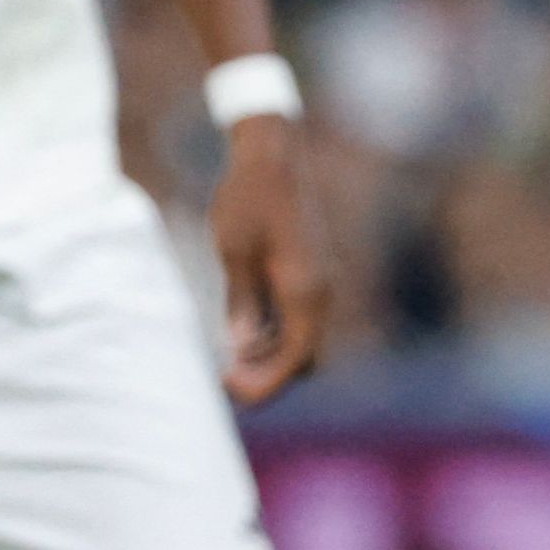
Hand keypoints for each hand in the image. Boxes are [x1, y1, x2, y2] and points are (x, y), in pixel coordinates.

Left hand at [214, 114, 328, 404]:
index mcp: (305, 293)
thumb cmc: (246, 201)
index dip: (266, 383)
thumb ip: (241, 303)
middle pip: (305, 357)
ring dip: (272, 354)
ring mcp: (320, 283)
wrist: (271, 158)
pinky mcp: (310, 272)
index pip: (294, 359)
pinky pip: (300, 317)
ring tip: (230, 360)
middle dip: (271, 375)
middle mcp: (321, 293)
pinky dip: (276, 332)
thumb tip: (241, 347)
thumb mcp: (233, 253)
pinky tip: (243, 331)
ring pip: (303, 338)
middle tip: (228, 382)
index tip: (232, 392)